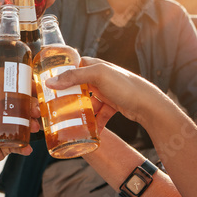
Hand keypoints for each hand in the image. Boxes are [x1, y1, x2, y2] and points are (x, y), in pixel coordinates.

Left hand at [0, 81, 38, 183]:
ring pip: (23, 126)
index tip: (31, 85)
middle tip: (36, 109)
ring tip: (34, 126)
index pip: (7, 92)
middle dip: (31, 107)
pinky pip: (19, 146)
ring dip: (31, 125)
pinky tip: (27, 148)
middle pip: (20, 108)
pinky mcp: (5, 148)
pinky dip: (25, 147)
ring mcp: (3, 132)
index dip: (21, 88)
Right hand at [46, 58, 172, 127]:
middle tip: (56, 107)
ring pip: (88, 102)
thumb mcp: (98, 76)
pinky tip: (91, 130)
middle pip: (78, 86)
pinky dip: (95, 122)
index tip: (48, 85)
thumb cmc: (125, 86)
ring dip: (81, 112)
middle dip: (68, 97)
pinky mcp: (112, 105)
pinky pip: (99, 114)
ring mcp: (106, 91)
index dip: (60, 74)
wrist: (148, 104)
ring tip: (71, 122)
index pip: (72, 66)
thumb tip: (50, 82)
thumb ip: (74, 77)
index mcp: (94, 65)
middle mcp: (99, 77)